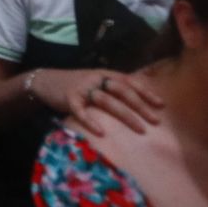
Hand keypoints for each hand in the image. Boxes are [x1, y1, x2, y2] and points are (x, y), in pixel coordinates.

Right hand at [36, 68, 163, 135]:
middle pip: (122, 91)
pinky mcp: (69, 98)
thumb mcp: (96, 81)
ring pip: (107, 101)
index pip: (129, 81)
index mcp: (105, 74)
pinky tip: (102, 132)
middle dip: (141, 106)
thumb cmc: (76, 85)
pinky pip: (81, 111)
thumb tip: (138, 101)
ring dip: (126, 115)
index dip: (146, 92)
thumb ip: (112, 88)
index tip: (161, 105)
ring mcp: (83, 88)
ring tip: (141, 130)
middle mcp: (96, 78)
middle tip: (156, 121)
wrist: (45, 81)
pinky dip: (91, 121)